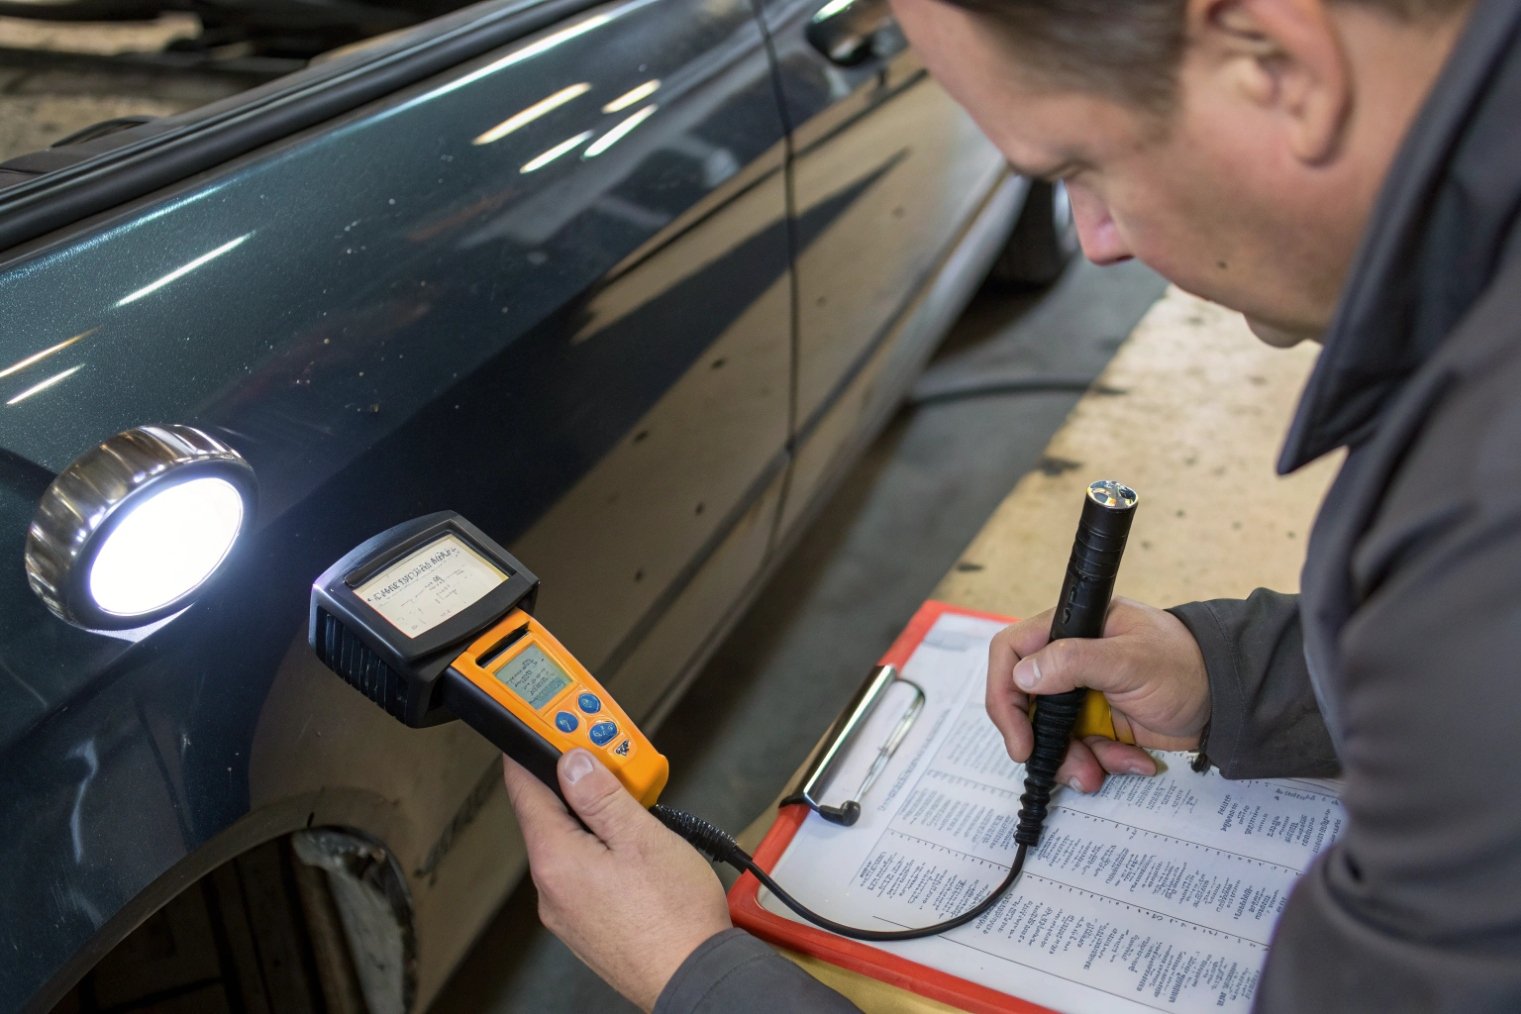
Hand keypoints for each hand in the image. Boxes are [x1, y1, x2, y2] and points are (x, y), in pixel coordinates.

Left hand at [503, 750, 731, 1011]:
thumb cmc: (674, 917)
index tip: (542, 725)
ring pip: (571, 843)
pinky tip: (636, 844)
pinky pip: (584, 870)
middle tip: (613, 759)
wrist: (695, 978)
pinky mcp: (587, 923)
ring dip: (595, 814)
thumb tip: (571, 762)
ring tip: (637, 801)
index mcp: (555, 859)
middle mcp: (551, 887)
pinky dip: (602, 847)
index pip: (524, 789)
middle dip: (578, 781)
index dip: (532, 750)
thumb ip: (601, 795)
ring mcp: (567, 909)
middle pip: (551, 814)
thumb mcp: (642, 837)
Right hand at [986, 597, 1209, 792]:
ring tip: (1097, 774)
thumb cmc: (1187, 665)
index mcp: (1071, 628)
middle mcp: (1070, 660)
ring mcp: (1085, 694)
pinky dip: (1103, 762)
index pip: (1012, 651)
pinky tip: (1133, 761)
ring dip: (1072, 759)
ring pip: (1052, 734)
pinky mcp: (1101, 723)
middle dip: (1040, 740)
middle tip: (1054, 765)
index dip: (1004, 692)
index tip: (1019, 734)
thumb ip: (1074, 662)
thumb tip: (1023, 674)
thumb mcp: (1130, 660)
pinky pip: (1083, 749)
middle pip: (1026, 701)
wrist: (1230, 700)